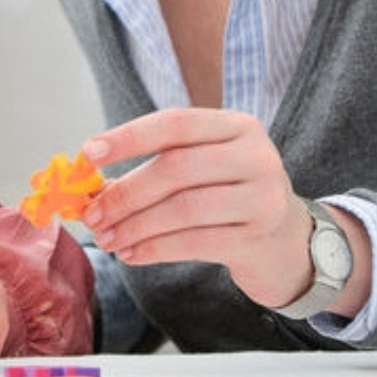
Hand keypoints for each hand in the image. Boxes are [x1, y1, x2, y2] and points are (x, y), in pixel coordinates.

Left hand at [79, 108, 313, 308]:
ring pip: (183, 208)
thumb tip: (92, 185)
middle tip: (92, 213)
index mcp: (235, 126)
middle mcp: (255, 156)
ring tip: (106, 238)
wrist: (288, 241)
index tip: (88, 153)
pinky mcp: (259, 238)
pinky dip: (155, 248)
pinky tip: (131, 253)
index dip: (128, 137)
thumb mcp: (201, 166)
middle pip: (175, 169)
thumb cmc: (227, 193)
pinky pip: (196, 242)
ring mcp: (262, 198)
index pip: (174, 123)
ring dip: (135, 225)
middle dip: (125, 192)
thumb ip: (156, 165)